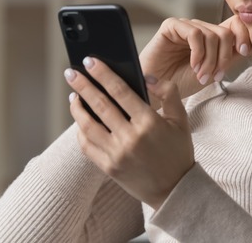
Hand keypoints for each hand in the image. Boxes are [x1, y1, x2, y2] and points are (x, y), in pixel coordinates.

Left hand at [66, 56, 193, 209]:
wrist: (174, 190)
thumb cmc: (178, 152)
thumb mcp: (180, 119)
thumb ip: (168, 93)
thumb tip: (146, 77)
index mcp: (149, 122)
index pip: (120, 91)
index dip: (103, 74)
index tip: (90, 61)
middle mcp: (130, 138)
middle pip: (99, 105)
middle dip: (82, 85)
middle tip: (70, 72)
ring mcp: (117, 154)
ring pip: (88, 126)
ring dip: (77, 108)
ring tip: (73, 95)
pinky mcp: (108, 167)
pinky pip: (87, 146)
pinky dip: (81, 130)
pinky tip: (81, 120)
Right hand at [139, 15, 251, 97]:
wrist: (156, 92)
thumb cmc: (181, 83)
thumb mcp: (214, 70)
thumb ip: (232, 56)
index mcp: (211, 36)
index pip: (235, 24)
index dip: (244, 35)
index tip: (245, 52)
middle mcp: (200, 28)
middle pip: (226, 32)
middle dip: (224, 57)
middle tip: (215, 76)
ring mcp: (186, 26)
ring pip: (212, 35)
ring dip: (210, 60)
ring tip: (201, 75)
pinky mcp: (171, 26)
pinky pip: (195, 34)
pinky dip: (198, 53)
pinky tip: (193, 66)